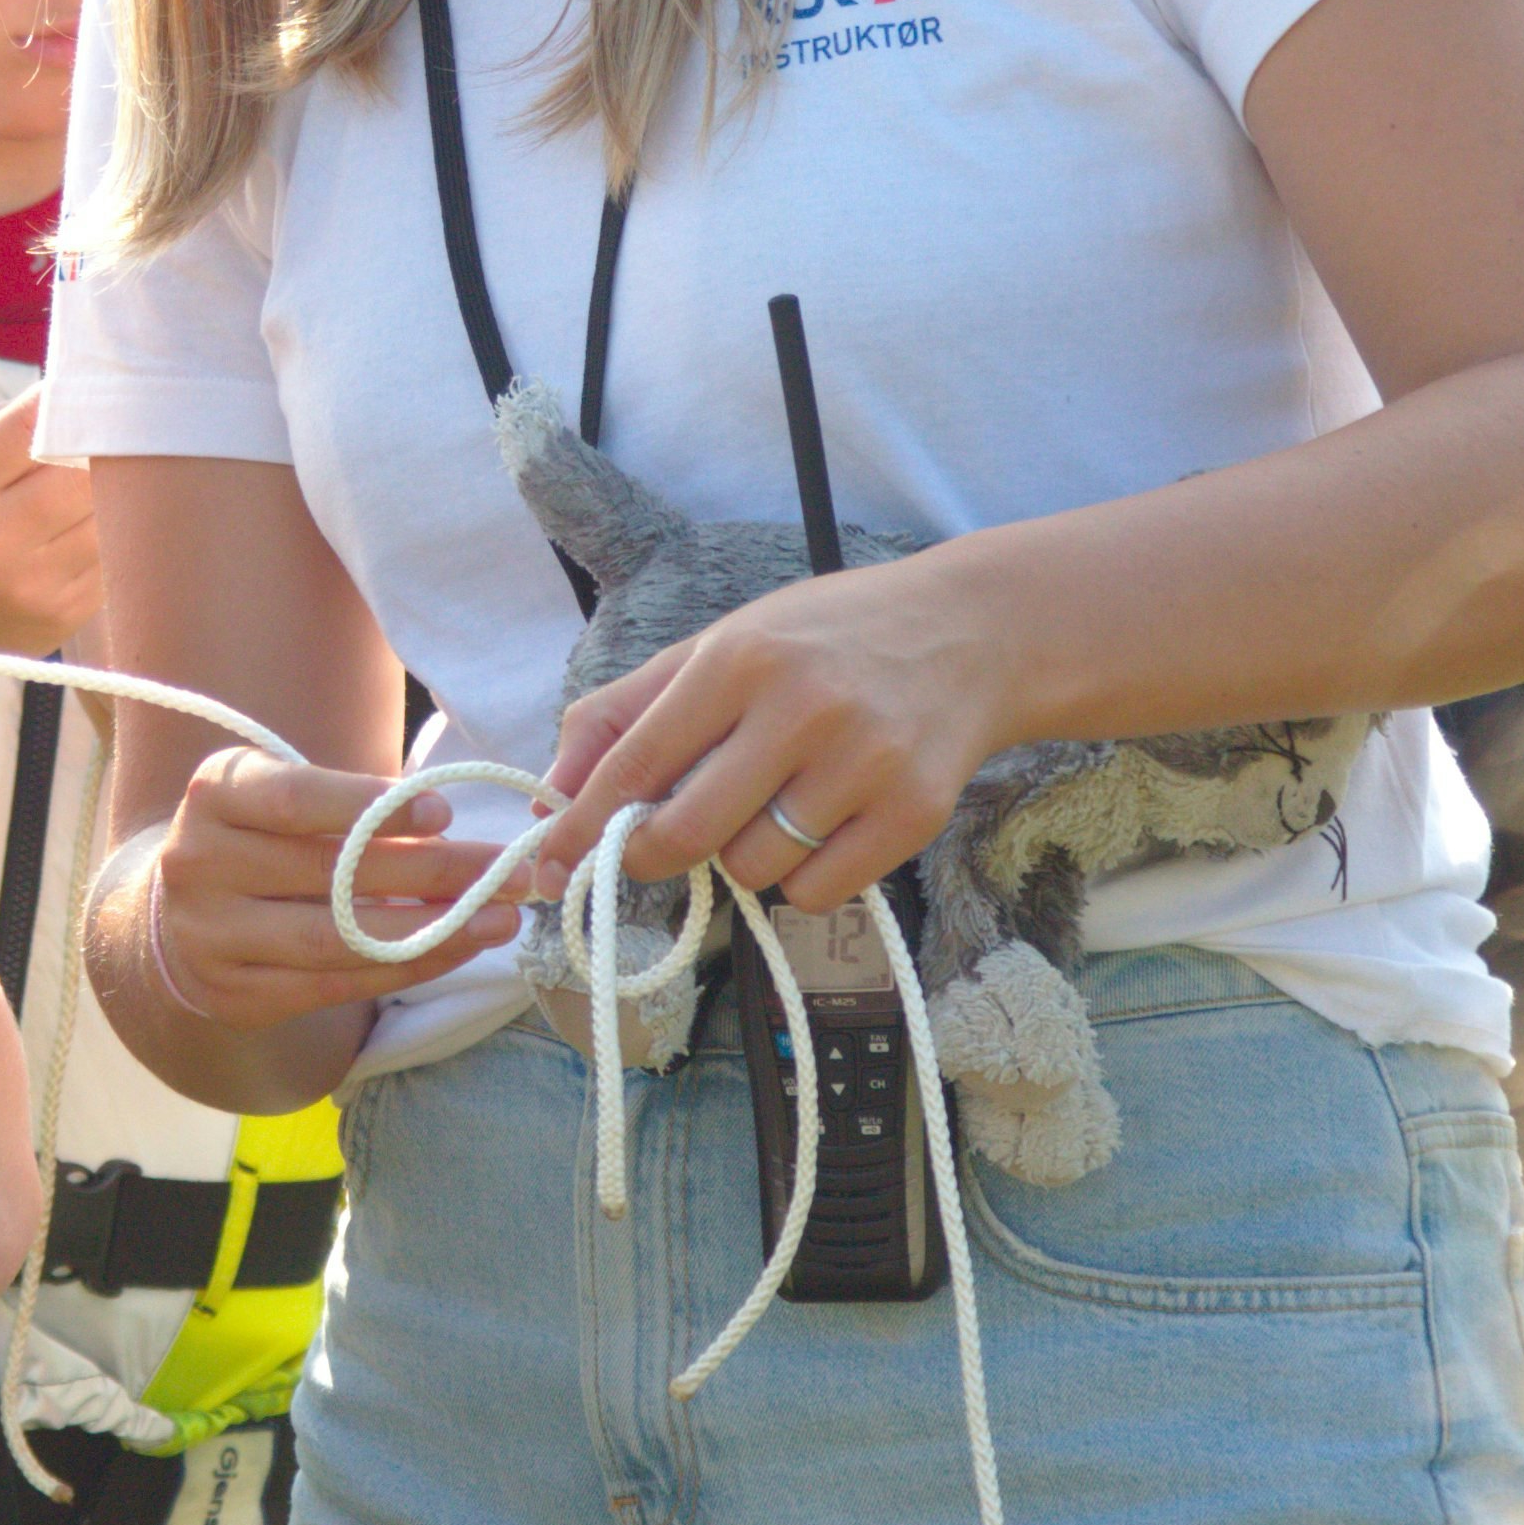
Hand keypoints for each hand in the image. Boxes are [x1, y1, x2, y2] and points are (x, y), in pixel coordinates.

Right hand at [0, 384, 99, 655]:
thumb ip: (11, 425)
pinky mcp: (62, 618)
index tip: (89, 385)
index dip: (70, 400)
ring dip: (119, 492)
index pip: (33, 426)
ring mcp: (30, 587)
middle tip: (119, 430)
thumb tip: (88, 391)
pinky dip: (113, 535)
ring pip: (111, 518)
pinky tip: (95, 524)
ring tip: (113, 474)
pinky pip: (112, 559)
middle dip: (106, 448)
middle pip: (84, 475)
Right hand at [124, 746, 526, 1039]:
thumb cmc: (261, 839)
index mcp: (213, 797)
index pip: (295, 800)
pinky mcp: (235, 996)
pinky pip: (335, 987)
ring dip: (431, 932)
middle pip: (328, 874)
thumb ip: (349, 803)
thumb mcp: (282, 795)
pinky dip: (404, 968)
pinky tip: (457, 949)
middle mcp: (198, 865)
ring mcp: (210, 937)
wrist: (181, 916)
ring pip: (335, 939)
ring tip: (499, 919)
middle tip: (510, 872)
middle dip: (433, 874)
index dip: (371, 807)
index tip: (444, 814)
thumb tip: (446, 830)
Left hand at [534, 553, 1014, 915]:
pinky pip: (818, 892)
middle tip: (655, 847)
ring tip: (771, 807)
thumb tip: (551, 794)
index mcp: (739, 658)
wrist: (974, 632)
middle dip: (651, 855)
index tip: (549, 861)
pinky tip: (820, 828)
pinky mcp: (913, 812)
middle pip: (686, 832)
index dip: (581, 825)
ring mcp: (864, 763)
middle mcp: (801, 708)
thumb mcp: (724, 643)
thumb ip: (628, 711)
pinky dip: (802, 880)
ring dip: (741, 859)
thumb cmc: (828, 640)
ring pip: (752, 869)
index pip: (634, 763)